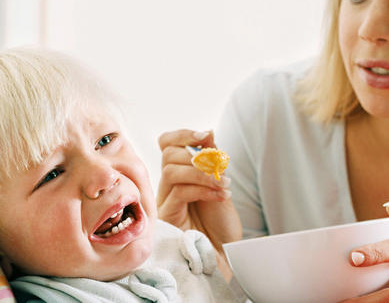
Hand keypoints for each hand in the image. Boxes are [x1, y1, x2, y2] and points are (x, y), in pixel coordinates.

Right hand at [157, 129, 241, 253]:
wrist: (223, 255)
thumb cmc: (220, 224)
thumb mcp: (221, 185)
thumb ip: (212, 160)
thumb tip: (207, 132)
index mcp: (179, 175)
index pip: (167, 144)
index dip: (182, 134)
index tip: (205, 134)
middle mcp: (167, 186)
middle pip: (168, 155)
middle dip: (197, 156)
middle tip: (220, 168)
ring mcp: (164, 202)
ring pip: (172, 172)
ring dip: (202, 174)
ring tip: (223, 184)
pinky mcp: (167, 218)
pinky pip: (180, 193)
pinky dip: (203, 190)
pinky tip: (220, 196)